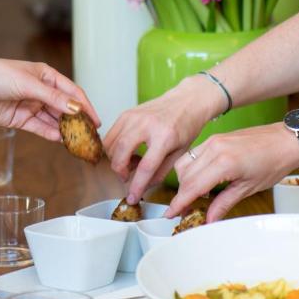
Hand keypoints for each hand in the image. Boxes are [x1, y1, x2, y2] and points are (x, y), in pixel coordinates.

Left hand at [0, 59, 99, 140]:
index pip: (72, 92)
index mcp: (46, 76)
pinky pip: (41, 128)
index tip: (96, 120)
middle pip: (65, 107)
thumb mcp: (30, 84)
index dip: (85, 105)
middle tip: (90, 134)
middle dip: (77, 120)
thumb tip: (77, 108)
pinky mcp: (22, 120)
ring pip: (54, 120)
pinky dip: (50, 134)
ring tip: (77, 141)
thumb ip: (54, 98)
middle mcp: (41, 91)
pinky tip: (60, 140)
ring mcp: (32, 106)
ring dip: (65, 129)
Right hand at [104, 76, 222, 203]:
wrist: (187, 100)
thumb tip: (144, 187)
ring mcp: (133, 117)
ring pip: (111, 145)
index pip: (145, 167)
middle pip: (120, 154)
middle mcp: (146, 124)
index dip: (136, 186)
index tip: (132, 198)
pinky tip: (127, 151)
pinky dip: (113, 147)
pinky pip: (110, 135)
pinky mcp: (126, 113)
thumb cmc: (187, 125)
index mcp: (164, 136)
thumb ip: (161, 171)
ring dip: (116, 160)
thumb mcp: (180, 152)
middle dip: (120, 171)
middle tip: (128, 177)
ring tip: (131, 162)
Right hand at [167, 123, 298, 221]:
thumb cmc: (274, 162)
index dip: (179, 203)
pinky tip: (201, 180)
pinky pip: (194, 154)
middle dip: (182, 195)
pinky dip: (191, 168)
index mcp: (224, 162)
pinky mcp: (216, 137)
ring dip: (184, 181)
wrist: (287, 140)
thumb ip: (224, 203)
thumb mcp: (249, 188)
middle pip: (184, 176)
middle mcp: (214, 148)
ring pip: (185, 163)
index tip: (171, 214)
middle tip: (186, 211)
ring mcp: (214, 140)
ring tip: (195, 197)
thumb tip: (209, 219)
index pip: (192, 186)